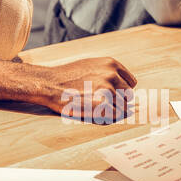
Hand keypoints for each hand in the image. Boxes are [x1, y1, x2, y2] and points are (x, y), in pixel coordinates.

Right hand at [22, 56, 137, 121]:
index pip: (131, 82)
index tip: (113, 96)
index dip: (122, 91)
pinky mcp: (102, 104)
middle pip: (128, 96)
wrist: (49, 84)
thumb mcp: (90, 64)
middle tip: (100, 103)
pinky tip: (93, 112)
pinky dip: (107, 117)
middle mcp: (112, 74)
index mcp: (111, 63)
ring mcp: (107, 89)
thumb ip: (108, 71)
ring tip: (94, 107)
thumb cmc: (67, 76)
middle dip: (118, 101)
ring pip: (122, 107)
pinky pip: (115, 116)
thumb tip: (125, 83)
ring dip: (111, 110)